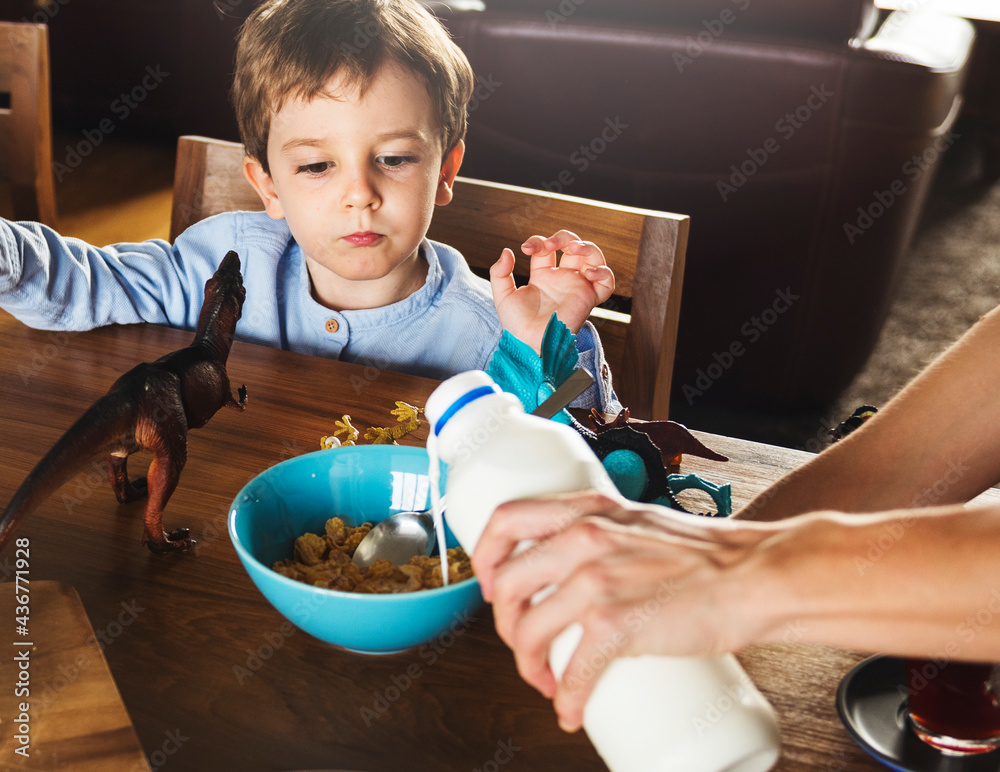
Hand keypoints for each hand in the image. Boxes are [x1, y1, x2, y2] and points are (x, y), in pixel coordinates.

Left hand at [472, 491, 769, 731]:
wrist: (755, 576)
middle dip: (504, 625)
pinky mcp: (617, 625)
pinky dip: (566, 699)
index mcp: (586, 511)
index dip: (485, 557)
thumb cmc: (708, 555)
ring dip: (527, 667)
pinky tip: (571, 709)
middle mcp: (583, 539)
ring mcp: (597, 582)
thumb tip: (576, 569)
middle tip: (522, 643)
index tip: (490, 583)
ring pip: (528, 631)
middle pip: (506, 585)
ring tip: (546, 681)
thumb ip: (604, 534)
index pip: (506, 520)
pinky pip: (571, 673)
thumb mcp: (640, 523)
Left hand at [489, 230, 614, 352]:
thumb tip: (507, 251)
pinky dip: (603, 272)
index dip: (538, 241)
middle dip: (564, 237)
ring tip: (573, 249)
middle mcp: (562, 279)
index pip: (547, 248)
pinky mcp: (588, 298)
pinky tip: (589, 272)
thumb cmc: (517, 327)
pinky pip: (607, 283)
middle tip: (551, 244)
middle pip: (573, 246)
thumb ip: (499, 272)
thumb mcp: (502, 295)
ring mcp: (577, 287)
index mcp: (543, 276)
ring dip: (587, 247)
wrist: (529, 344)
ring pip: (593, 258)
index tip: (526, 249)